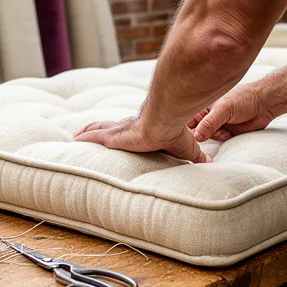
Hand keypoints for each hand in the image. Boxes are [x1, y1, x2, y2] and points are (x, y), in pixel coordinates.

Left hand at [74, 117, 211, 162]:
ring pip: (98, 129)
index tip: (113, 133)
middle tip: (83, 132)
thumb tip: (212, 163)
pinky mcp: (115, 136)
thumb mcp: (186, 149)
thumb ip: (195, 156)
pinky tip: (75, 140)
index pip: (127, 128)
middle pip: (107, 125)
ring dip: (86, 132)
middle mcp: (128, 126)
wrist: (167, 123)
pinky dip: (85, 138)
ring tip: (75, 136)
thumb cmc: (176, 133)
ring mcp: (119, 130)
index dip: (118, 129)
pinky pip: (95, 136)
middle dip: (96, 128)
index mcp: (142, 129)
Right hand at [189, 82, 286, 141]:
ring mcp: (218, 125)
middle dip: (201, 135)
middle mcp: (209, 116)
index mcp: (204, 106)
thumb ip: (209, 123)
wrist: (265, 104)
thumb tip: (196, 137)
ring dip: (215, 137)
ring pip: (208, 137)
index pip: (188, 120)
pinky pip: (220, 141)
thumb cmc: (245, 98)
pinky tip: (228, 135)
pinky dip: (222, 141)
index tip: (188, 135)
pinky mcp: (227, 133)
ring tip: (226, 131)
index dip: (186, 128)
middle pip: (196, 131)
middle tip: (211, 134)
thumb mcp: (224, 109)